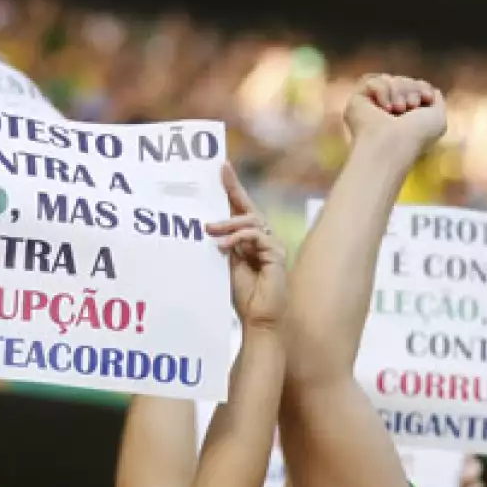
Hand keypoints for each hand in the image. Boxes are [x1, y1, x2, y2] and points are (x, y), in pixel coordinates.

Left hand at [206, 163, 286, 329]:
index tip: (222, 167)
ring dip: (228, 224)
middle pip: (247, 209)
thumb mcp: (227, 264)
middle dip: (230, 196)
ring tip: (210, 232)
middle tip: (211, 200)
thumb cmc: (244, 296)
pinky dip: (238, 238)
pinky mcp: (277, 253)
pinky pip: (256, 235)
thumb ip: (224, 243)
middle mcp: (264, 238)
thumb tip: (209, 224)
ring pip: (251, 220)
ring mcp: (272, 245)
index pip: (242, 208)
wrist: (258, 319)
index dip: (233, 187)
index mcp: (251, 239)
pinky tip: (225, 247)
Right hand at [343, 74, 446, 158]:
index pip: (413, 85)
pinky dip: (383, 91)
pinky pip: (372, 81)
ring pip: (388, 78)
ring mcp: (372, 105)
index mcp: (406, 115)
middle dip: (411, 89)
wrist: (393, 144)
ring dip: (398, 90)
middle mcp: (389, 110)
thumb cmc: (417, 136)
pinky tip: (384, 108)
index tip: (425, 99)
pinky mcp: (357, 101)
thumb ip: (436, 101)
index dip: (421, 87)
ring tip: (398, 110)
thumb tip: (432, 90)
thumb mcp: (437, 118)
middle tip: (410, 107)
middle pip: (402, 80)